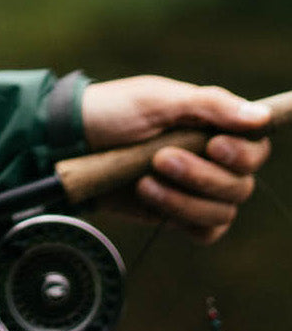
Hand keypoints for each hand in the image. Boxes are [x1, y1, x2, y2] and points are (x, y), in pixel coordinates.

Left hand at [81, 75, 271, 243]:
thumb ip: (209, 105)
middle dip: (201, 176)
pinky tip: (151, 199)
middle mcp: (211, 158)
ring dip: (184, 199)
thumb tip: (261, 116)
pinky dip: (182, 218)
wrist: (71, 142)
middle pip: (241, 184)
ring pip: (223, 210)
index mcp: (210, 124)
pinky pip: (206, 231)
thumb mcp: (155, 99)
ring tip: (144, 180)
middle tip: (160, 159)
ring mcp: (195, 188)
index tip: (214, 148)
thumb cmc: (112, 111)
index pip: (255, 145)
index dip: (242, 153)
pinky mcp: (179, 213)